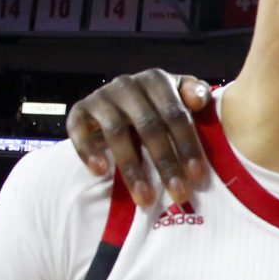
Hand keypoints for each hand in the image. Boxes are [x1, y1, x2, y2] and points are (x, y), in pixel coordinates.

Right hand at [66, 72, 215, 207]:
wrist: (114, 104)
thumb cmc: (156, 106)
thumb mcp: (179, 96)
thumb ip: (197, 94)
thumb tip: (199, 100)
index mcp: (156, 81)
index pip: (175, 114)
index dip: (188, 145)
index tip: (198, 176)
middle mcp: (128, 84)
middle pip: (149, 126)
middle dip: (165, 163)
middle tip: (179, 194)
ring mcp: (102, 96)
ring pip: (116, 133)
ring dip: (131, 169)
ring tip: (145, 198)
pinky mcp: (79, 111)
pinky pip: (80, 131)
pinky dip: (89, 151)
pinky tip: (100, 171)